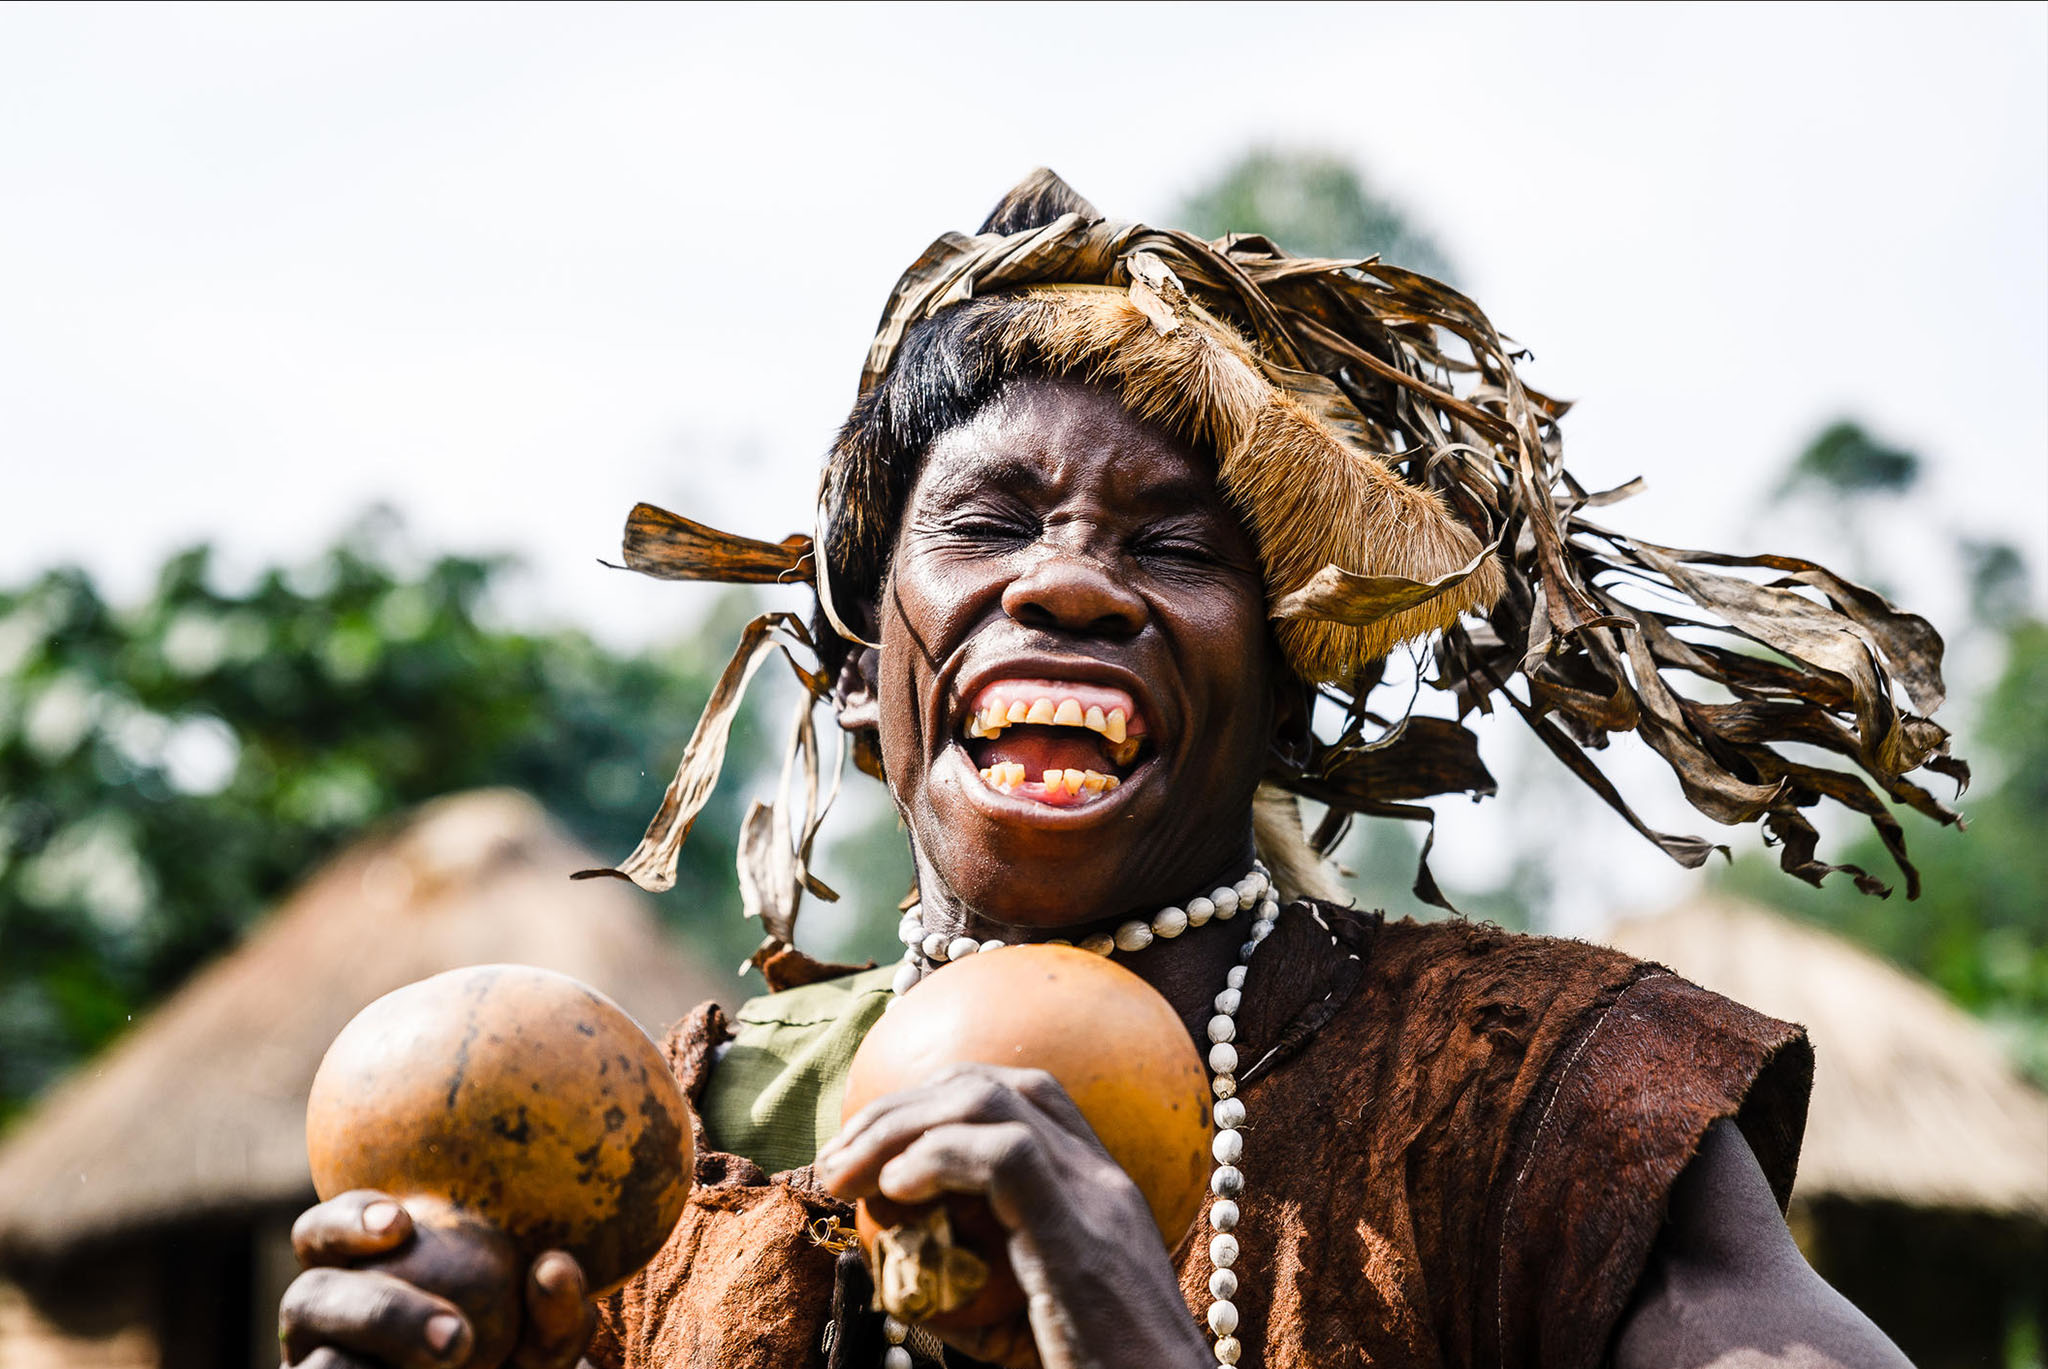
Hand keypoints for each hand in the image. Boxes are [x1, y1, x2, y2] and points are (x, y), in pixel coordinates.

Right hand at [279, 1189, 595, 1368]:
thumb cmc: (514, 1356)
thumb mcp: (543, 1341)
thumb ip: (556, 1311)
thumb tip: (554, 1268)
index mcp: (360, 1268)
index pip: (322, 1232)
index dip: (349, 1220)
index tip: (401, 1225)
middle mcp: (324, 1319)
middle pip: (306, 1300)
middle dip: (379, 1315)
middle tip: (455, 1338)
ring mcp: (316, 1366)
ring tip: (448, 1367)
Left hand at [816, 1064, 1208, 1368]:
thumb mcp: (1037, 1325)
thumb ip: (982, 1286)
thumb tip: (899, 1274)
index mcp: (1098, 1190)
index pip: (1022, 1094)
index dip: (939, 1099)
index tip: (878, 1141)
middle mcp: (1101, 1178)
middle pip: (991, 1083)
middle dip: (900, 1105)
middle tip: (839, 1156)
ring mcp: (1095, 1198)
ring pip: (988, 1100)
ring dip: (898, 1125)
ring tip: (847, 1170)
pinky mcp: (1078, 1234)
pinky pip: (1001, 1156)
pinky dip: (934, 1158)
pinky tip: (893, 1190)